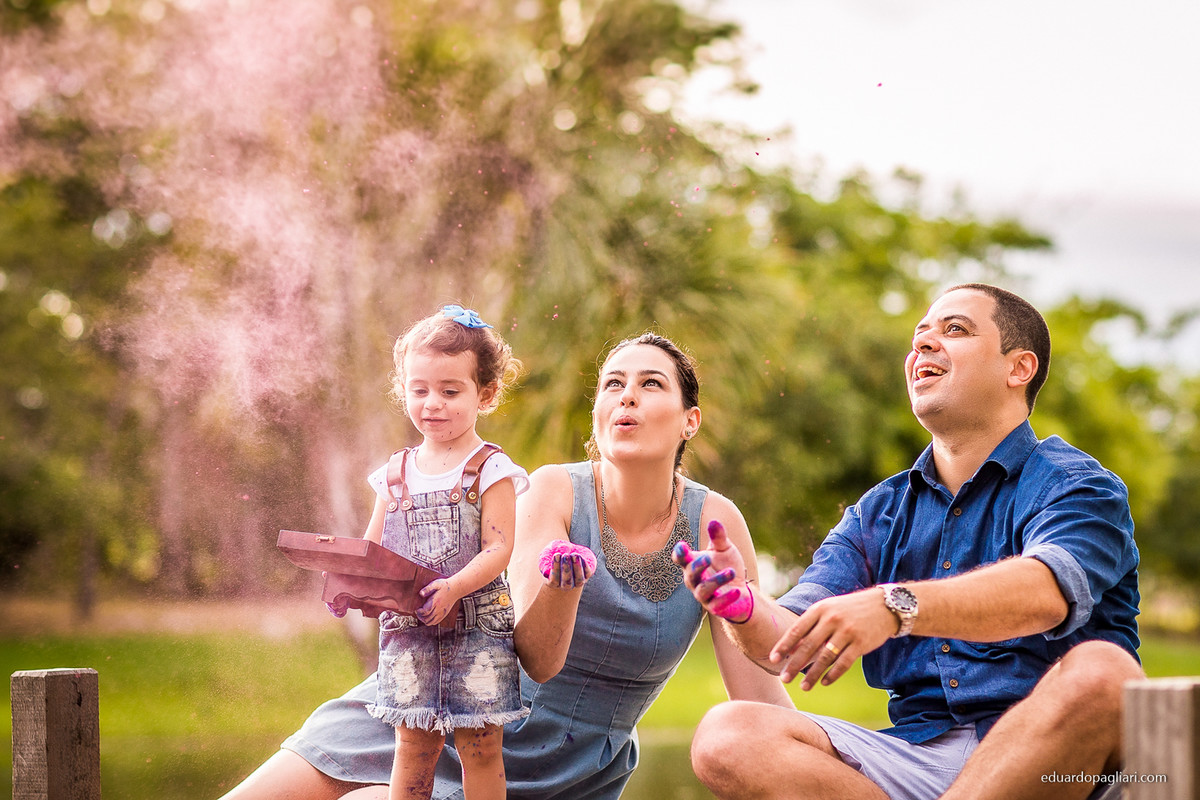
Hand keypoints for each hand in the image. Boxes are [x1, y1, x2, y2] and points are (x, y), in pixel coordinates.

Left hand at [416, 578, 455, 624]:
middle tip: (418, 612)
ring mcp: (442, 613)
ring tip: (422, 615)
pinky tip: (429, 616)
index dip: (419, 612)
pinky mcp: (444, 614)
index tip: (417, 609)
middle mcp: (439, 609)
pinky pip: (436, 622)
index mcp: (436, 602)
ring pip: (431, 622)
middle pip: (427, 619)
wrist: (456, 589)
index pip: (425, 612)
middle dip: (420, 617)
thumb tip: (421, 594)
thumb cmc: (445, 585)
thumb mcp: (436, 583)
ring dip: (424, 620)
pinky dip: (431, 621)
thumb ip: (428, 588)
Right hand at [545, 552, 594, 589]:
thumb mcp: (548, 553)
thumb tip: (548, 561)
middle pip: (567, 583)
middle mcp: (566, 585)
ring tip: (574, 555)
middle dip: (566, 569)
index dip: (555, 568)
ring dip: (576, 567)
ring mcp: (577, 581)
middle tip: (565, 556)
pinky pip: (587, 573)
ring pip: (579, 580)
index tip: (556, 555)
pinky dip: (584, 565)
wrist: (569, 552)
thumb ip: (546, 556)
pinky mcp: (587, 575)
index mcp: (554, 582)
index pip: (553, 581)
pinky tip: (579, 555)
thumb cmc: (556, 553)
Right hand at [672, 520, 751, 622]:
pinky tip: (737, 590)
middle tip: (707, 558)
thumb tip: (714, 521)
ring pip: (704, 590)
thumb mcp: (724, 549)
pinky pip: (717, 605)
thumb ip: (719, 537)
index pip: (681, 559)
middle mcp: (695, 581)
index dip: (680, 554)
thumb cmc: (727, 566)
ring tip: (732, 571)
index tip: (682, 546)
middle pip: (690, 575)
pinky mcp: (716, 608)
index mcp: (693, 564)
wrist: (741, 591)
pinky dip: (726, 598)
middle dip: (697, 567)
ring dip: (716, 580)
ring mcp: (704, 596)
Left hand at [768, 587, 897, 689]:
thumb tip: (789, 649)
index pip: (797, 629)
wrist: (884, 605)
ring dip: (812, 674)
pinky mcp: (861, 643)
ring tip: (803, 687)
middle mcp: (832, 619)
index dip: (784, 646)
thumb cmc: (849, 610)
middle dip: (794, 664)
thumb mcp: (828, 610)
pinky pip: (843, 663)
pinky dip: (832, 675)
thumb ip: (810, 626)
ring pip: (825, 658)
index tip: (772, 659)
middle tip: (784, 678)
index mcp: (820, 609)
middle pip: (808, 646)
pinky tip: (824, 683)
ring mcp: (847, 631)